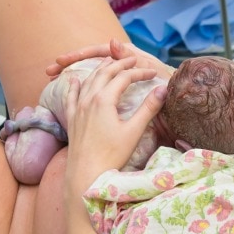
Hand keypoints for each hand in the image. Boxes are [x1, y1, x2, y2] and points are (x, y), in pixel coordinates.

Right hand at [46, 39, 174, 79]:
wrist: (178, 92)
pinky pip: (96, 84)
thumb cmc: (165, 82)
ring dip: (73, 71)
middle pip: (90, 60)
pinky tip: (69, 88)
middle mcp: (120, 61)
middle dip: (70, 62)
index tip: (61, 60)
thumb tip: (111, 40)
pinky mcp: (117, 86)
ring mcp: (118, 74)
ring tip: (52, 76)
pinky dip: (83, 85)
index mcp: (126, 55)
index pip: (98, 52)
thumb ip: (130, 55)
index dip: (79, 55)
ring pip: (91, 71)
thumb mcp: (148, 69)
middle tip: (49, 68)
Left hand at [62, 57, 165, 194]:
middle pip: (105, 73)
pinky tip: (76, 79)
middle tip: (133, 60)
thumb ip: (148, 108)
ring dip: (100, 69)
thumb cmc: (112, 154)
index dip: (140, 72)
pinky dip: (75, 85)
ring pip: (88, 80)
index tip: (153, 73)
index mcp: (104, 99)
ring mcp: (78, 108)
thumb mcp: (134, 131)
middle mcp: (89, 99)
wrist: (86, 173)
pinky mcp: (72, 118)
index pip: (124, 77)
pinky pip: (71, 95)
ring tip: (110, 62)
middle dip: (120, 64)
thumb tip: (163, 89)